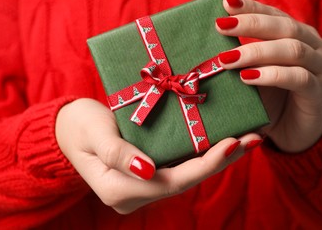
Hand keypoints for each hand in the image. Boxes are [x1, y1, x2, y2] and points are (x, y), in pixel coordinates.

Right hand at [56, 98, 261, 213]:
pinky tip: (223, 142)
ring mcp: (143, 186)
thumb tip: (148, 170)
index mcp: (119, 190)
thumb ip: (119, 154)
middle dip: (221, 161)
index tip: (232, 143)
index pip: (172, 182)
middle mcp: (135, 194)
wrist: (69, 128)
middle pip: (187, 180)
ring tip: (246, 139)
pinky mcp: (149, 173)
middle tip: (252, 139)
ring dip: (217, 158)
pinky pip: (181, 166)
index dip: (205, 164)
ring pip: (187, 174)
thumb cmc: (79, 126)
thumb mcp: (95, 135)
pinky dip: (202, 155)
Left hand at [216, 0, 321, 152]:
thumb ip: (243, 58)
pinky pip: (298, 78)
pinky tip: (248, 77)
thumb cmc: (271, 100)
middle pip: (285, 27)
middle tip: (221, 27)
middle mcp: (316, 47)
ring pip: (292, 49)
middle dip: (251, 24)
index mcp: (301, 36)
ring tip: (227, 58)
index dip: (252, 8)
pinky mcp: (319, 93)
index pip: (276, 15)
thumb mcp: (255, 73)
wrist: (293, 134)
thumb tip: (208, 45)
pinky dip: (271, 75)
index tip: (226, 4)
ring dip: (257, 51)